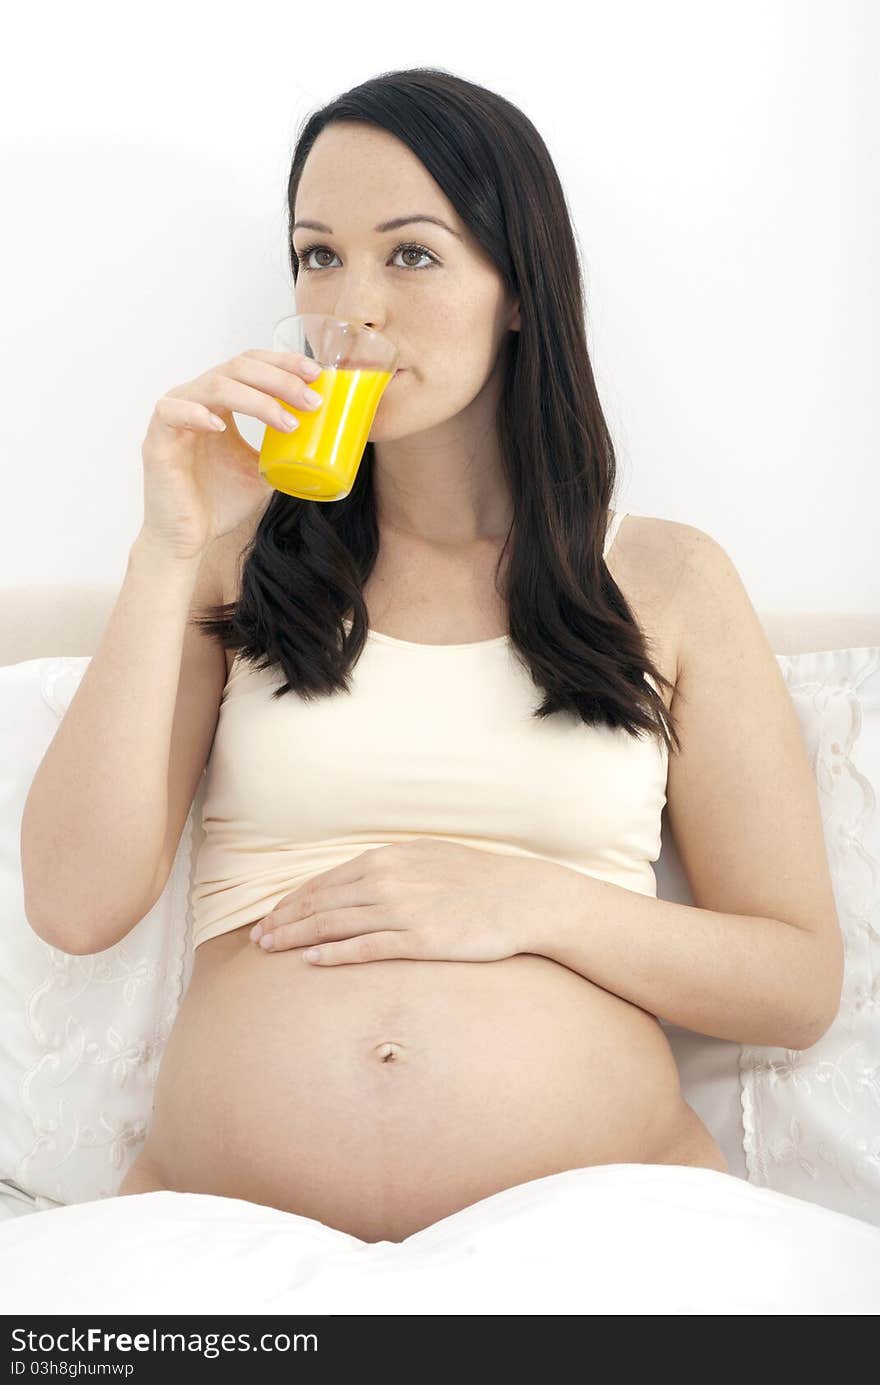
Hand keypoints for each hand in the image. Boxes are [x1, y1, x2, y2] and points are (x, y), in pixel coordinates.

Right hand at [140, 348, 324, 560]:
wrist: (189, 539)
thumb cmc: (220, 503)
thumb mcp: (262, 470)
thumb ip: (282, 449)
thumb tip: (325, 442)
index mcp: (218, 401)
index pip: (251, 364)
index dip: (283, 363)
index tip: (316, 375)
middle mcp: (196, 399)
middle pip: (238, 368)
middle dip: (280, 380)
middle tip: (310, 400)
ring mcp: (175, 416)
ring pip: (215, 386)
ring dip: (257, 400)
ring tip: (288, 422)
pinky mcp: (157, 439)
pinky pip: (172, 412)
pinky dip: (197, 414)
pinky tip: (221, 427)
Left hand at [248, 838, 566, 964]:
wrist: (521, 897)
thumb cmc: (477, 880)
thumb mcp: (428, 858)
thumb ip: (391, 867)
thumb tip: (358, 881)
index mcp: (388, 859)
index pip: (325, 882)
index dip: (292, 900)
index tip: (271, 916)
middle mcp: (388, 881)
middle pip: (320, 903)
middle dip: (284, 920)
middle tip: (258, 939)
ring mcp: (403, 910)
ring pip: (334, 924)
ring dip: (297, 937)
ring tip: (272, 950)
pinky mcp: (420, 939)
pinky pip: (367, 948)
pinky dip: (334, 954)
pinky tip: (312, 961)